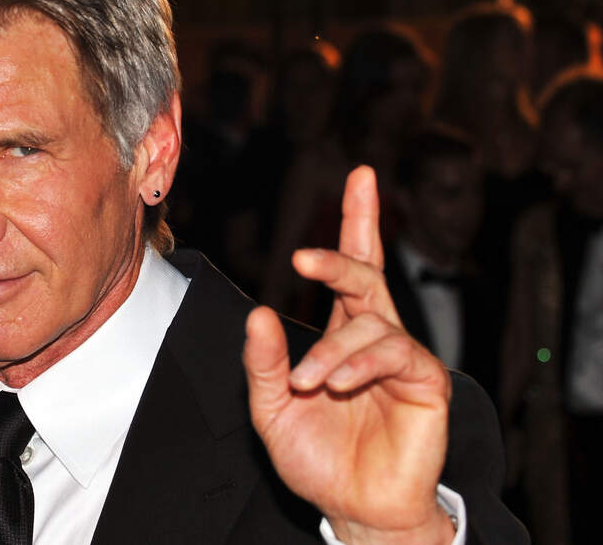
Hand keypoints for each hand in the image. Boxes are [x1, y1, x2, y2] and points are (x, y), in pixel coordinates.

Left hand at [243, 166, 454, 543]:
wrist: (350, 507)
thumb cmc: (315, 456)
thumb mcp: (271, 406)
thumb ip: (262, 361)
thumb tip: (259, 313)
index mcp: (342, 332)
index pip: (353, 268)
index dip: (360, 221)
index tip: (362, 176)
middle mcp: (374, 335)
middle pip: (368, 275)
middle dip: (341, 256)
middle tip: (302, 259)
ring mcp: (402, 358)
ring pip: (371, 324)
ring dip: (331, 351)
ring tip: (306, 382)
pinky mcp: (425, 383)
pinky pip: (394, 355)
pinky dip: (357, 365)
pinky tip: (334, 383)